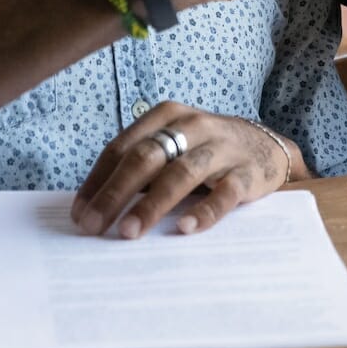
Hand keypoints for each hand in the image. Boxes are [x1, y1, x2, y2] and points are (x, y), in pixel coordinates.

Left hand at [71, 103, 292, 237]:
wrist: (267, 147)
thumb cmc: (206, 151)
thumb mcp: (174, 146)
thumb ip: (142, 168)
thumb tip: (96, 210)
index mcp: (167, 115)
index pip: (122, 147)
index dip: (98, 181)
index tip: (79, 214)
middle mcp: (193, 125)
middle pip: (146, 158)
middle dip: (115, 193)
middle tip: (93, 226)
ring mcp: (222, 147)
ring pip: (181, 173)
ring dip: (151, 205)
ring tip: (129, 232)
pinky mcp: (248, 171)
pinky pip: (224, 192)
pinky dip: (204, 211)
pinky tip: (184, 228)